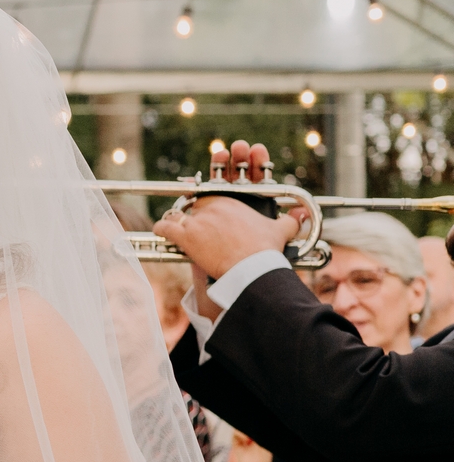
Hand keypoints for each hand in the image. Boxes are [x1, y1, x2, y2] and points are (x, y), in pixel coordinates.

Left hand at [154, 141, 304, 281]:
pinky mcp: (186, 235)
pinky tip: (159, 230)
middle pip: (196, 204)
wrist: (251, 266)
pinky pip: (166, 227)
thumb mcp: (281, 230)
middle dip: (194, 213)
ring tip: (172, 224)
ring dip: (174, 219)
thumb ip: (290, 220)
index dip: (210, 202)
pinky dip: (161, 228)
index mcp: (233, 201)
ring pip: (178, 214)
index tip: (208, 210)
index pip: (214, 194)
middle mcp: (214, 206)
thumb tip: (301, 214)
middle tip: (192, 221)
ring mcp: (198, 219)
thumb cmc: (265, 249)